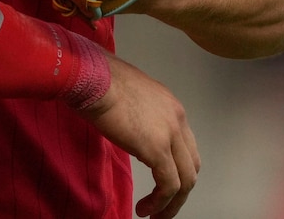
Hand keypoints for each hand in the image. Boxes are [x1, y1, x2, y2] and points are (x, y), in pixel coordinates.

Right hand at [74, 50, 199, 218]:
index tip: (160, 182)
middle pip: (191, 164)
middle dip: (179, 189)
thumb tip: (130, 129)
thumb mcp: (126, 95)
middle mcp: (177, 119)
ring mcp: (170, 135)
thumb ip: (136, 114)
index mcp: (171, 106)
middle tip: (163, 206)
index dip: (175, 167)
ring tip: (155, 215)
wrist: (92, 77)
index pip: (185, 144)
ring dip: (171, 203)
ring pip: (185, 180)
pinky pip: (168, 185)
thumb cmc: (98, 79)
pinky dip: (159, 202)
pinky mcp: (157, 150)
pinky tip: (145, 209)